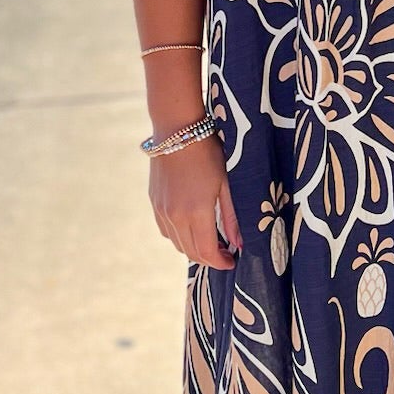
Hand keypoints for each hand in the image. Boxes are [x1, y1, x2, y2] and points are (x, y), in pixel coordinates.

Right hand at [148, 134, 240, 268]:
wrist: (176, 131)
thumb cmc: (208, 153)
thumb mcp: (226, 183)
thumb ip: (231, 216)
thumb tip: (239, 243)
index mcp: (196, 212)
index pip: (207, 252)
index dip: (220, 263)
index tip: (232, 261)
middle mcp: (175, 216)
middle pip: (191, 252)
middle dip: (209, 258)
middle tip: (225, 253)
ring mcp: (162, 210)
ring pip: (177, 244)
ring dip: (194, 249)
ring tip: (211, 241)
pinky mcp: (154, 203)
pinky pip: (166, 231)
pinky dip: (180, 237)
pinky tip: (192, 228)